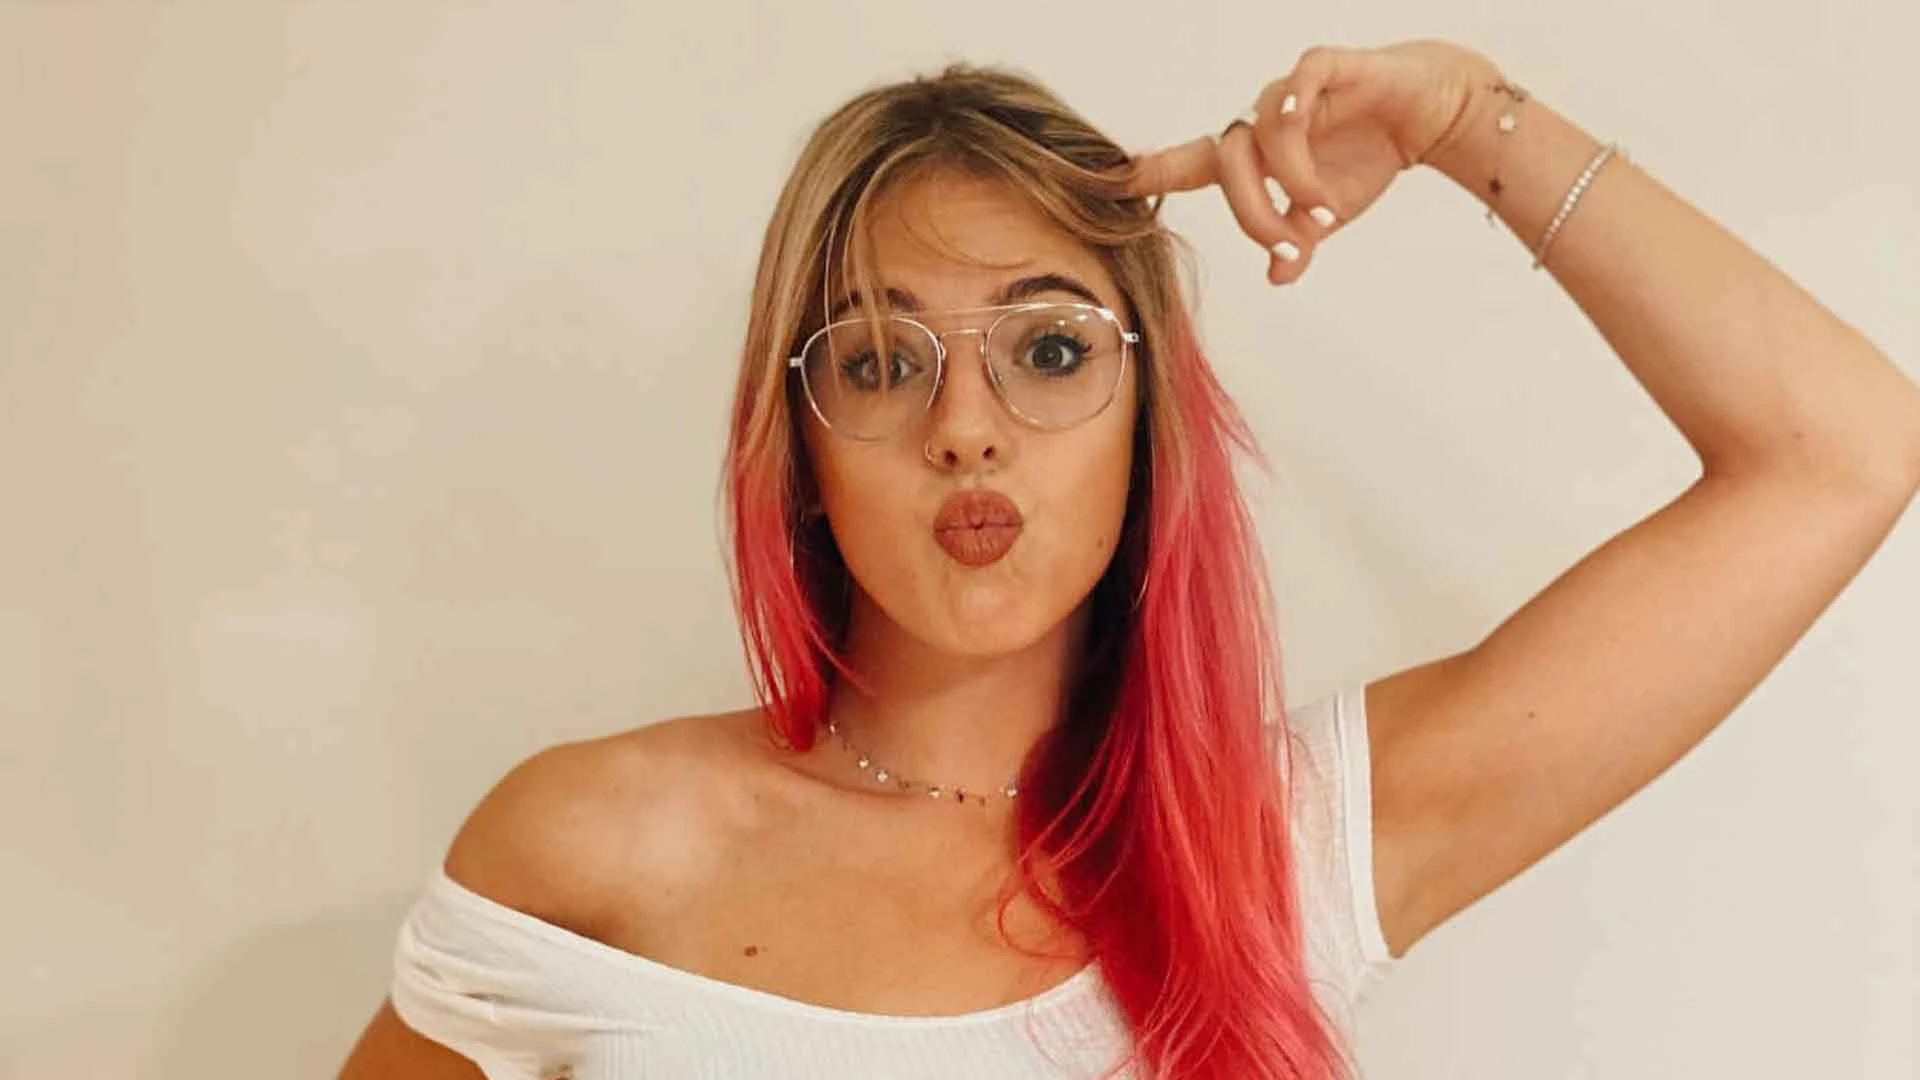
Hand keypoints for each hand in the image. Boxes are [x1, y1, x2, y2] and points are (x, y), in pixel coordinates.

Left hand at [1125, 40, 1501, 283]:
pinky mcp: (1328, 69)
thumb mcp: (1328, 214)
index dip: (1151, 173)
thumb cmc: (1366, 157)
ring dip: (1290, 180)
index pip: (1189, 164)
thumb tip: (1278, 278)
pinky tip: (1301, 127)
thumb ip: (1299, 243)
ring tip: (1323, 212)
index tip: (1109, 183)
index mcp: (1252, 156)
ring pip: (1263, 133)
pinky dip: (1296, 107)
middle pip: (1228, 165)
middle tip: (1289, 246)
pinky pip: (1299, 81)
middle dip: (1254, 213)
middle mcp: (1260, 121)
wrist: (1427, 114)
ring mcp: (1291, 93)